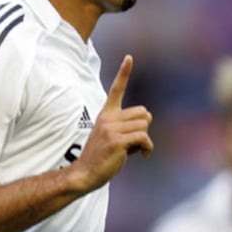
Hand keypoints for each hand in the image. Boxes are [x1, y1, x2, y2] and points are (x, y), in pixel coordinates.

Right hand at [74, 54, 152, 190]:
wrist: (85, 174)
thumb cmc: (101, 157)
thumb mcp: (112, 136)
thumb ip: (125, 125)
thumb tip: (147, 119)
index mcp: (106, 114)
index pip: (116, 89)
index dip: (124, 72)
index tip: (129, 57)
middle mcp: (108, 117)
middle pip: (144, 113)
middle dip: (144, 127)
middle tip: (134, 142)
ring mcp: (112, 128)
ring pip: (145, 125)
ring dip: (145, 140)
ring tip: (134, 150)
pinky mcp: (117, 141)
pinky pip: (144, 138)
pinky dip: (147, 148)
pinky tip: (141, 156)